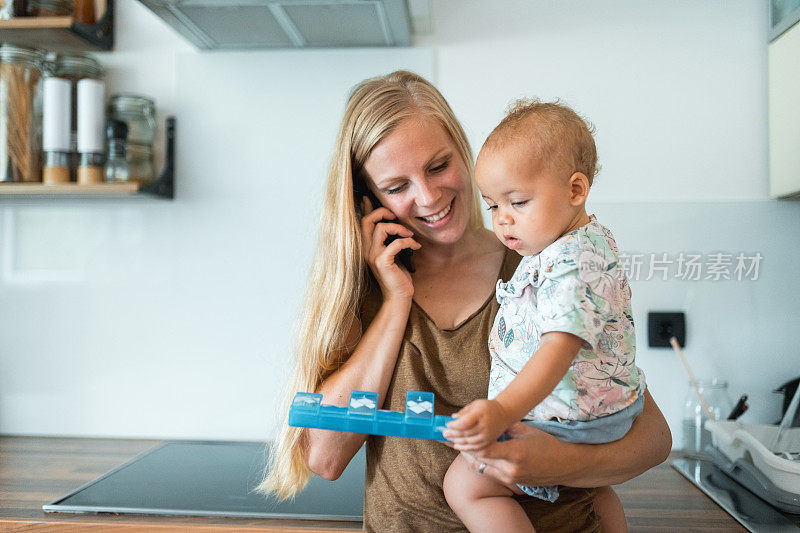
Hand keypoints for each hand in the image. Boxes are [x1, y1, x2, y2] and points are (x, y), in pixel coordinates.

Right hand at [361, 196, 420, 301]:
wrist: (399, 296)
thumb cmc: (397, 275)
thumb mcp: (392, 253)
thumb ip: (390, 239)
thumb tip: (392, 223)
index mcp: (367, 246)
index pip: (362, 221)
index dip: (366, 208)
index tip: (369, 197)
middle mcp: (366, 249)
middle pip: (367, 220)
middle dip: (382, 212)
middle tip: (396, 216)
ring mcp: (373, 256)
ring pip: (381, 228)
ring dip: (399, 227)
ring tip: (410, 234)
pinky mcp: (382, 262)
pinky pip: (395, 243)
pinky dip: (408, 241)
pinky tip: (416, 246)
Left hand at [442, 399, 509, 450]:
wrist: (504, 413)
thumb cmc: (488, 407)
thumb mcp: (475, 404)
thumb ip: (464, 412)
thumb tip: (453, 418)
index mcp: (480, 414)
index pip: (464, 422)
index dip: (454, 425)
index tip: (448, 424)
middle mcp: (485, 426)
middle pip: (465, 433)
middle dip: (453, 434)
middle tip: (444, 433)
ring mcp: (487, 435)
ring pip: (469, 441)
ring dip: (457, 441)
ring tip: (449, 439)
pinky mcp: (488, 441)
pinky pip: (475, 447)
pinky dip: (465, 447)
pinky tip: (457, 445)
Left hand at [454, 422, 574, 486]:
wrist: (563, 465)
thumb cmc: (546, 444)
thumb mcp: (526, 430)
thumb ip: (506, 428)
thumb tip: (487, 423)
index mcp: (515, 452)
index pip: (485, 448)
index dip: (469, 441)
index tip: (458, 433)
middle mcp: (511, 468)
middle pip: (480, 459)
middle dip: (465, 448)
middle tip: (452, 439)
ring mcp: (511, 478)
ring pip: (483, 468)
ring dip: (471, 457)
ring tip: (459, 445)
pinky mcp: (512, 483)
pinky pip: (491, 473)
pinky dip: (482, 464)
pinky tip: (475, 454)